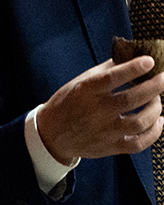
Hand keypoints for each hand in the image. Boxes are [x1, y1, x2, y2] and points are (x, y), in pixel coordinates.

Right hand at [37, 57, 163, 163]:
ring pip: (139, 121)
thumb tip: (128, 57)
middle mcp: (95, 112)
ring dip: (155, 109)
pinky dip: (154, 133)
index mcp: (85, 91)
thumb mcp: (78, 82)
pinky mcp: (110, 147)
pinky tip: (158, 121)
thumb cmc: (68, 103)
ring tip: (158, 101)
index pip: (111, 78)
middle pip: (131, 99)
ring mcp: (104, 131)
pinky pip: (139, 143)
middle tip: (163, 79)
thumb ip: (103, 71)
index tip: (149, 61)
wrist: (52, 134)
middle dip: (153, 88)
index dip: (132, 69)